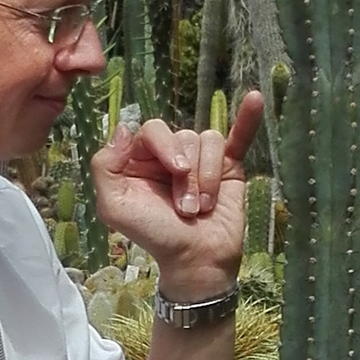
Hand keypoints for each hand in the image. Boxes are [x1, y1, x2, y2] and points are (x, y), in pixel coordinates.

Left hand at [91, 92, 264, 297]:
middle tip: (187, 208)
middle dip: (189, 174)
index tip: (177, 172)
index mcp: (139, 157)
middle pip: (185, 136)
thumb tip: (123, 128)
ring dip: (208, 179)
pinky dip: (247, 119)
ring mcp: (201, 158)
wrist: (196, 260)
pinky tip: (255, 99)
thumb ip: (105, 166)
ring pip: (210, 142)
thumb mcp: (115, 206)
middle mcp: (170, 153)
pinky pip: (238, 136)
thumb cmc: (154, 235)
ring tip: (203, 208)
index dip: (167, 147)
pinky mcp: (229, 166)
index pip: (154, 130)